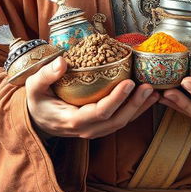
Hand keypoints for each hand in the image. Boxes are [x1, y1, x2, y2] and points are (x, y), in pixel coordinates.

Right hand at [25, 56, 158, 138]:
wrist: (37, 120)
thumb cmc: (37, 101)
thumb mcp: (35, 87)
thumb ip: (46, 74)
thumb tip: (62, 61)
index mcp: (72, 120)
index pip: (99, 113)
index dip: (116, 99)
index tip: (129, 83)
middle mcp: (87, 129)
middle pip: (116, 120)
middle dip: (135, 104)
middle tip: (149, 86)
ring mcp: (95, 130)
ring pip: (122, 122)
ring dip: (140, 108)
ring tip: (155, 91)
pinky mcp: (101, 126)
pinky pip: (122, 119)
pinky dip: (137, 109)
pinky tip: (149, 98)